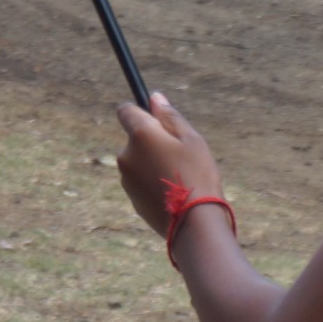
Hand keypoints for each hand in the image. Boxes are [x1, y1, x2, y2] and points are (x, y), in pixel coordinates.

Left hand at [115, 92, 224, 236]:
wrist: (193, 223)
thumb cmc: (197, 175)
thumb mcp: (191, 139)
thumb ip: (170, 116)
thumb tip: (154, 98)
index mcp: (141, 135)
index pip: (125, 111)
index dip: (140, 111)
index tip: (158, 120)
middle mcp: (126, 154)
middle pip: (136, 138)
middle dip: (153, 142)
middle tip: (181, 155)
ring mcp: (126, 178)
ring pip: (140, 161)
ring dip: (154, 163)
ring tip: (180, 178)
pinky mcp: (131, 198)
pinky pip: (141, 181)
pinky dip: (153, 182)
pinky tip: (174, 193)